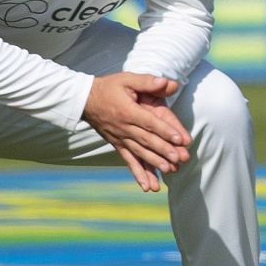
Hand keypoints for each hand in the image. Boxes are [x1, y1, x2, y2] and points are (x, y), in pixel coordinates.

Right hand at [83, 72, 187, 191]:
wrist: (85, 100)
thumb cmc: (109, 87)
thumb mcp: (127, 79)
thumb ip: (148, 81)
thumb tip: (167, 83)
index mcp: (127, 111)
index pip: (149, 123)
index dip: (165, 131)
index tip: (179, 140)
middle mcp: (124, 128)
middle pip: (147, 141)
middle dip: (164, 151)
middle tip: (180, 159)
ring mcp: (120, 139)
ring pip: (139, 153)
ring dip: (154, 164)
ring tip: (169, 171)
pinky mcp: (118, 145)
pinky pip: (129, 161)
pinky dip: (139, 174)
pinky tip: (149, 187)